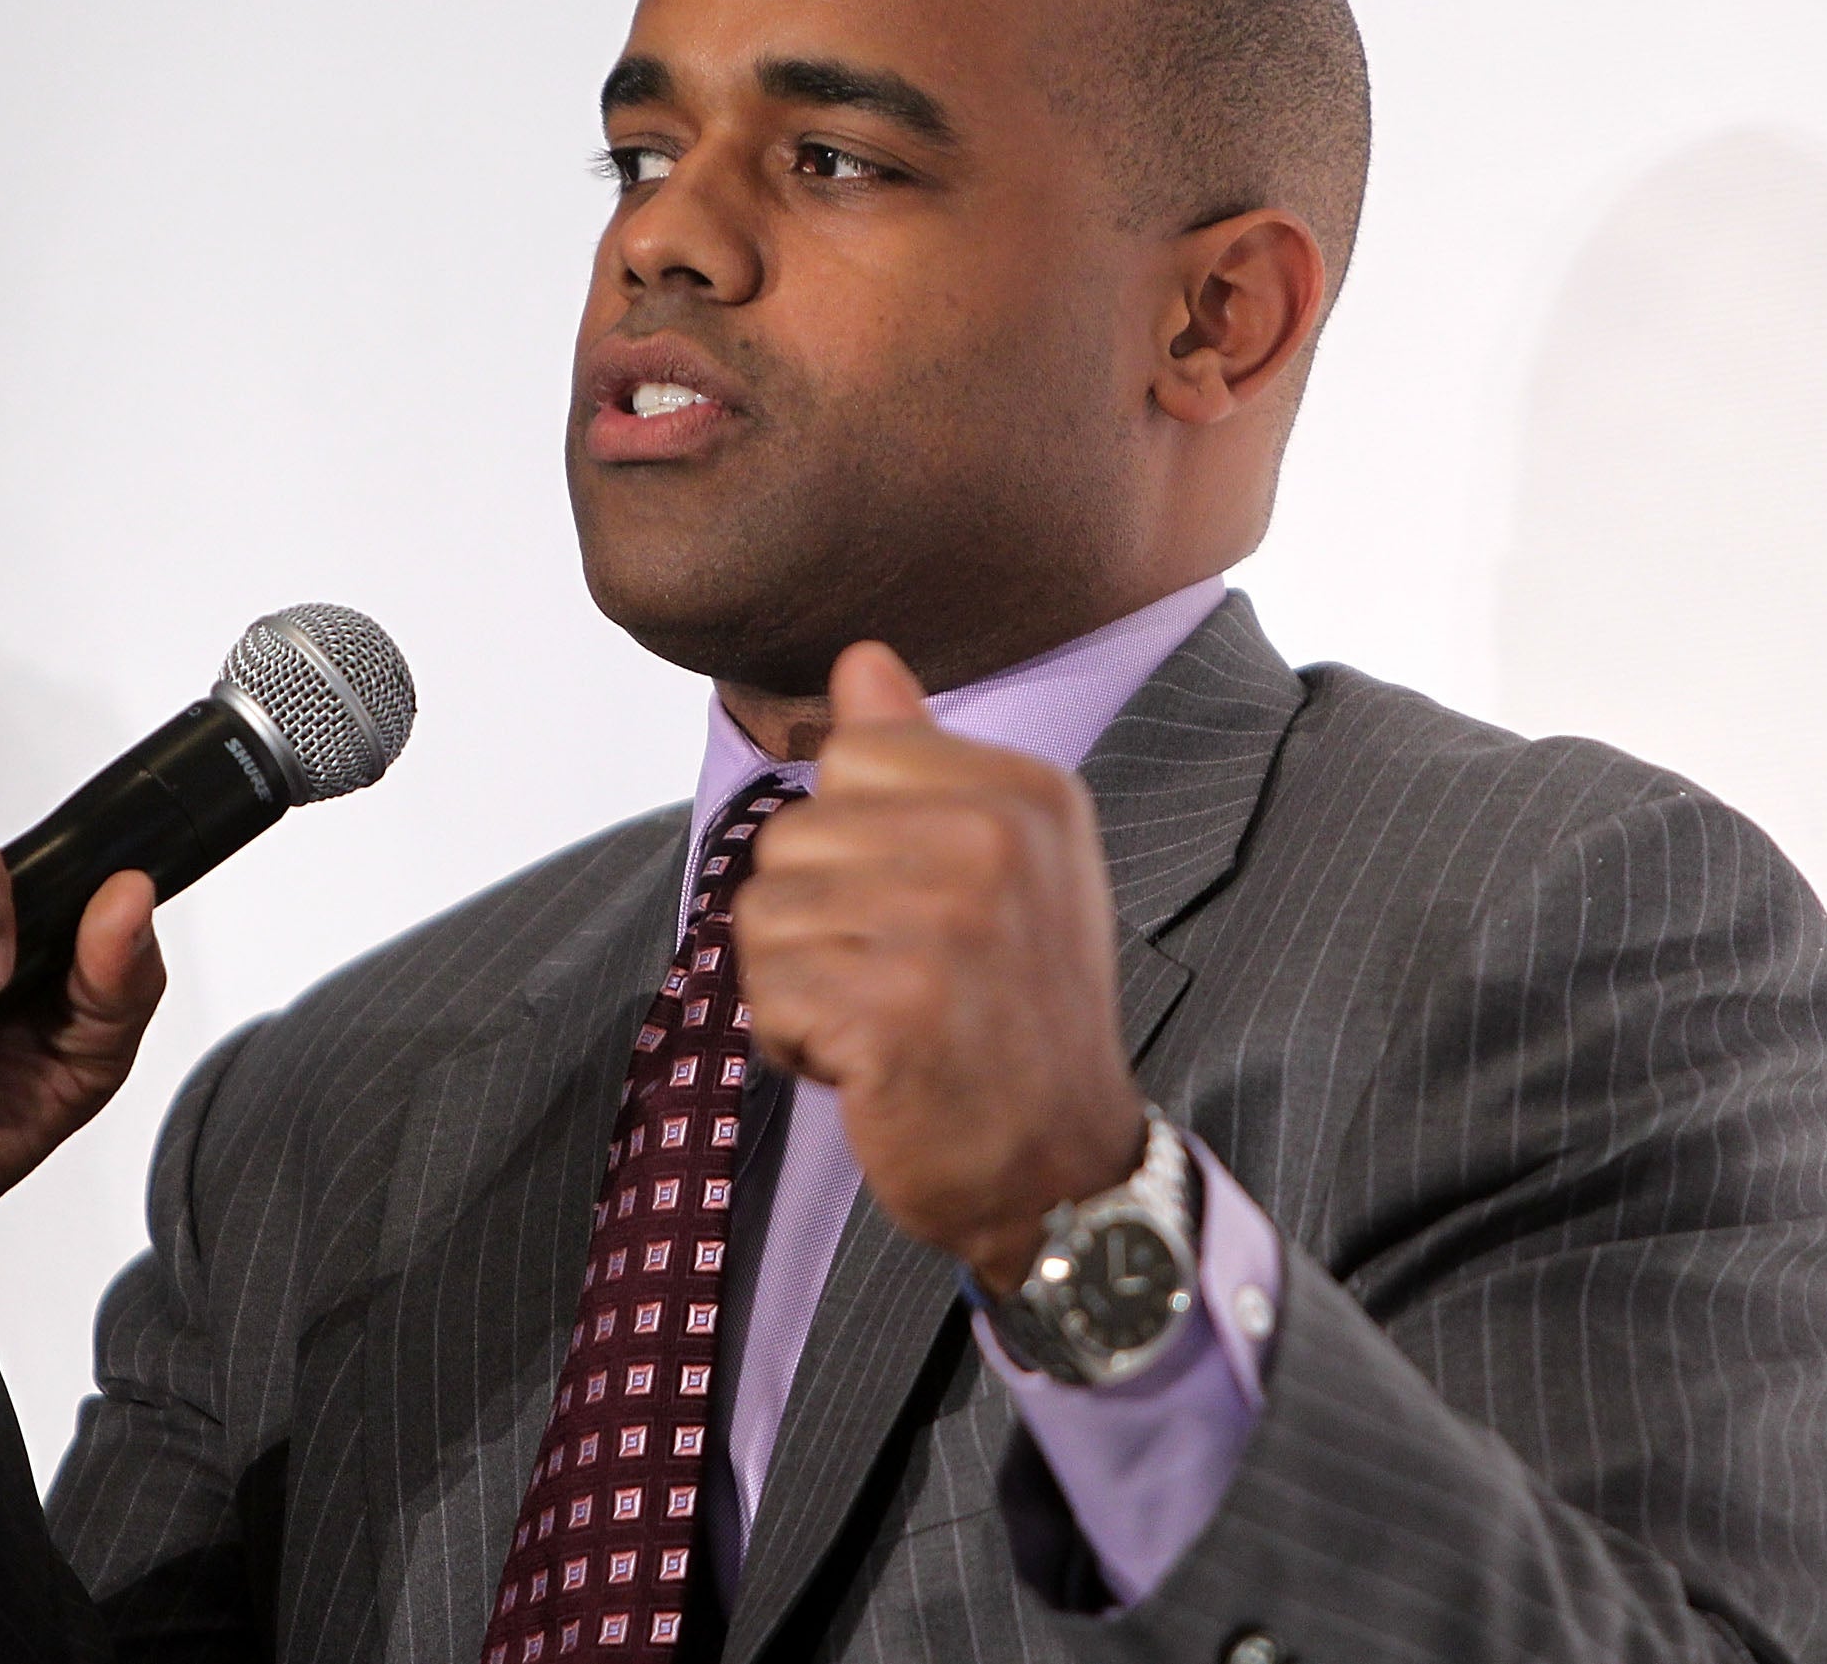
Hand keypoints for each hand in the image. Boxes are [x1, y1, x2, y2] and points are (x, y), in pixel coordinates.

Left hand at [734, 643, 1145, 1293]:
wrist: (1063, 1171)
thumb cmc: (1014, 1014)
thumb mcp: (998, 866)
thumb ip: (921, 757)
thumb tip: (860, 656)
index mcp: (1027, 791)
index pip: (847, 753)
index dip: (853, 842)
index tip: (920, 907)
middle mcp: (995, 840)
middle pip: (793, 834)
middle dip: (815, 921)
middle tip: (902, 981)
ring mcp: (948, 922)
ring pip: (763, 914)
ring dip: (798, 987)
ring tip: (884, 1023)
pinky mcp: (896, 1007)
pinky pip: (764, 992)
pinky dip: (794, 1045)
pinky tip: (868, 1070)